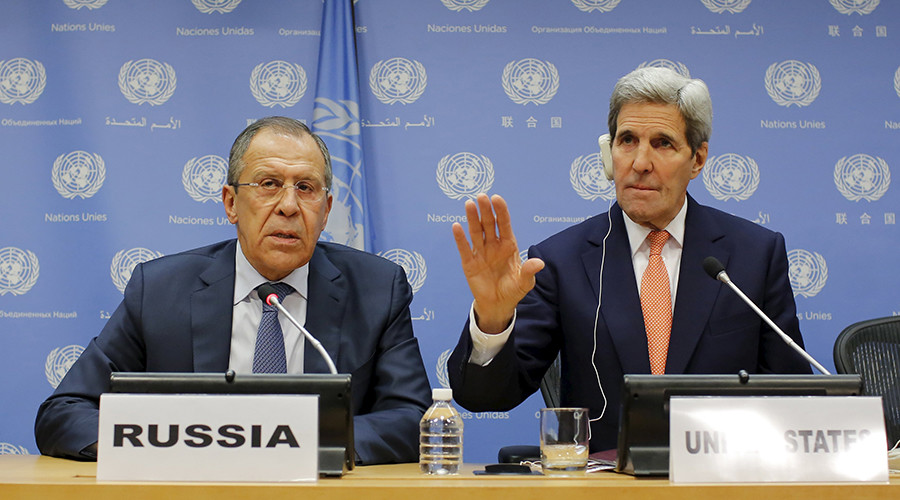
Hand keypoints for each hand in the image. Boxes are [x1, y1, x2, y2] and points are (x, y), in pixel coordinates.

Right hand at [452, 194, 543, 332]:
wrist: (498, 305)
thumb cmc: (513, 290)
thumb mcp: (524, 282)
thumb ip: (529, 271)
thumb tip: (539, 263)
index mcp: (508, 246)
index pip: (504, 224)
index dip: (501, 211)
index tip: (497, 198)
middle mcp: (493, 245)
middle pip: (489, 224)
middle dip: (486, 210)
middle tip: (481, 196)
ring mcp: (480, 253)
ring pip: (476, 232)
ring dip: (472, 218)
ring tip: (469, 204)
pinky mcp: (469, 263)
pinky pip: (464, 249)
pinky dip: (460, 238)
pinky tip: (456, 226)